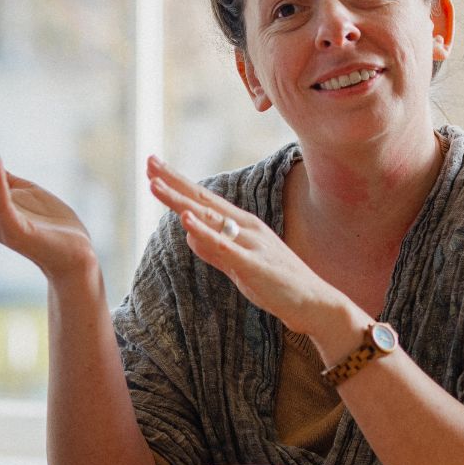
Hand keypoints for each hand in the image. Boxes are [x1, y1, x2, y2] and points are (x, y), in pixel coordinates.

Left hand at [146, 155, 351, 337]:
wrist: (315, 303)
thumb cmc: (277, 284)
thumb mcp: (237, 264)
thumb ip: (213, 250)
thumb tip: (189, 233)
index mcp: (241, 225)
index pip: (203, 199)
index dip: (177, 182)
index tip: (154, 165)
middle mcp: (245, 227)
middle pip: (202, 200)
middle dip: (173, 181)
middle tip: (148, 161)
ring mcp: (250, 243)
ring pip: (209, 218)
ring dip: (180, 201)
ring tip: (155, 184)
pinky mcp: (253, 264)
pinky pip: (224, 246)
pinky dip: (204, 231)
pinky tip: (186, 219)